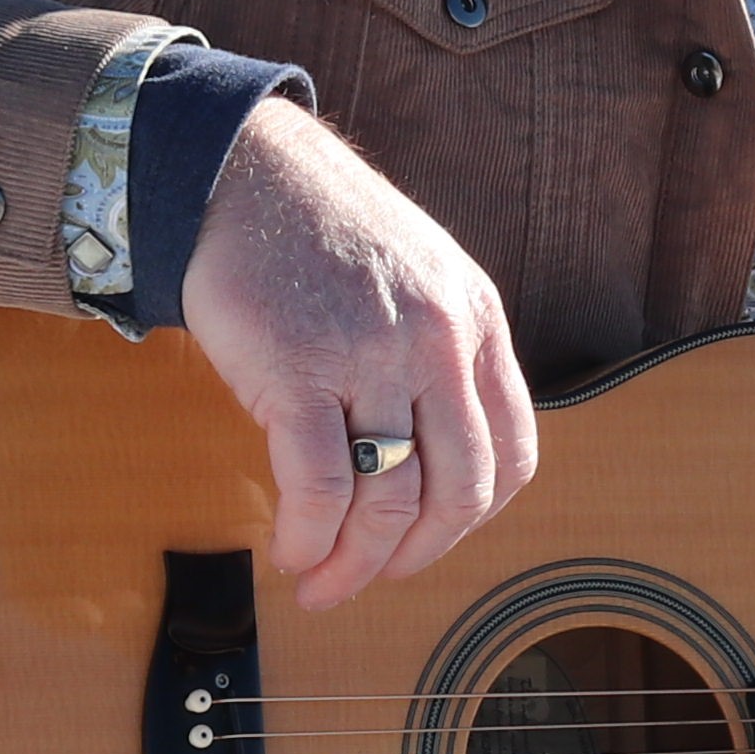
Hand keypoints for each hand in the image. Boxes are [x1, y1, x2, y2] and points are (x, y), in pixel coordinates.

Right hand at [177, 100, 541, 611]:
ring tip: (322, 581)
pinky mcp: (299, 370)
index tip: (428, 542)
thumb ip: (439, 357)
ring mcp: (373, 355)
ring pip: (391, 501)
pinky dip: (308, 538)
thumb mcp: (418, 279)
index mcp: (475, 322)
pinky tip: (291, 550)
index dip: (472, 520)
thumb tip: (430, 463)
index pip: (513, 454)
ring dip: (356, 564)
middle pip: (460, 492)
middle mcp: (439, 341)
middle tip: (370, 578)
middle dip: (416, 558)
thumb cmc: (319, 233)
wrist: (241, 172)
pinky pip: (320, 487)